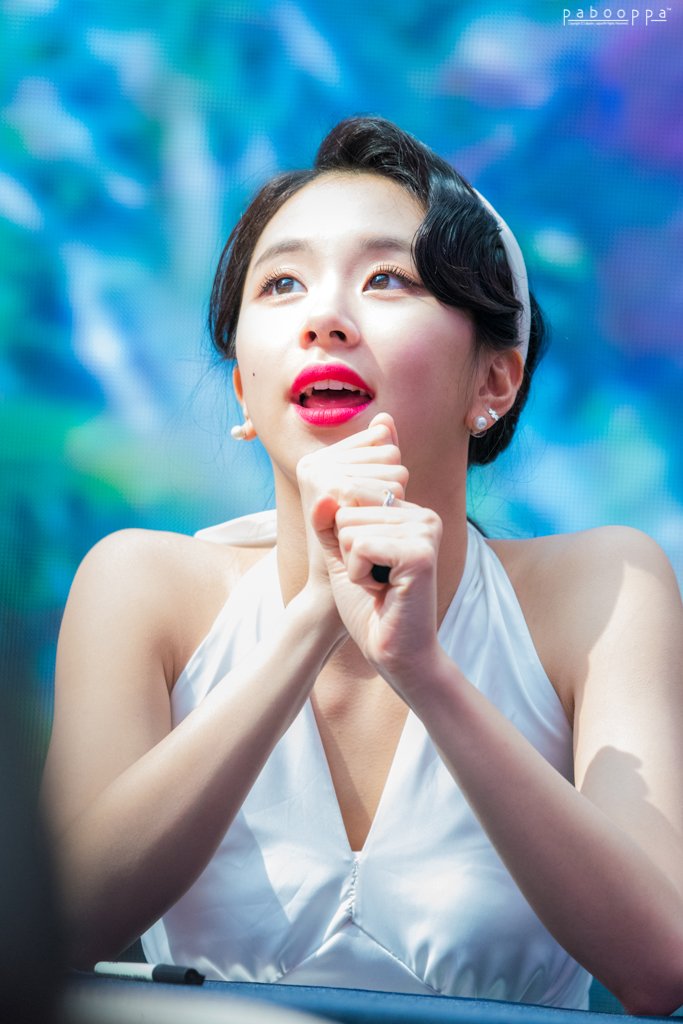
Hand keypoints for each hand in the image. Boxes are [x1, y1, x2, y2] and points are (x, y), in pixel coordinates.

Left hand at [306, 415, 443, 696]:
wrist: (392, 651)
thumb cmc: (368, 606)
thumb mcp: (340, 555)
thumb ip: (329, 522)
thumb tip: (326, 492)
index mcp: (409, 510)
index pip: (349, 495)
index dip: (343, 538)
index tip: (368, 565)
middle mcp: (423, 514)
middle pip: (347, 507)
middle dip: (347, 550)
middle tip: (373, 578)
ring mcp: (426, 530)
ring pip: (350, 528)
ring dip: (353, 564)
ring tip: (378, 584)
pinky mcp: (420, 552)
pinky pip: (360, 545)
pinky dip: (359, 574)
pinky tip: (382, 590)